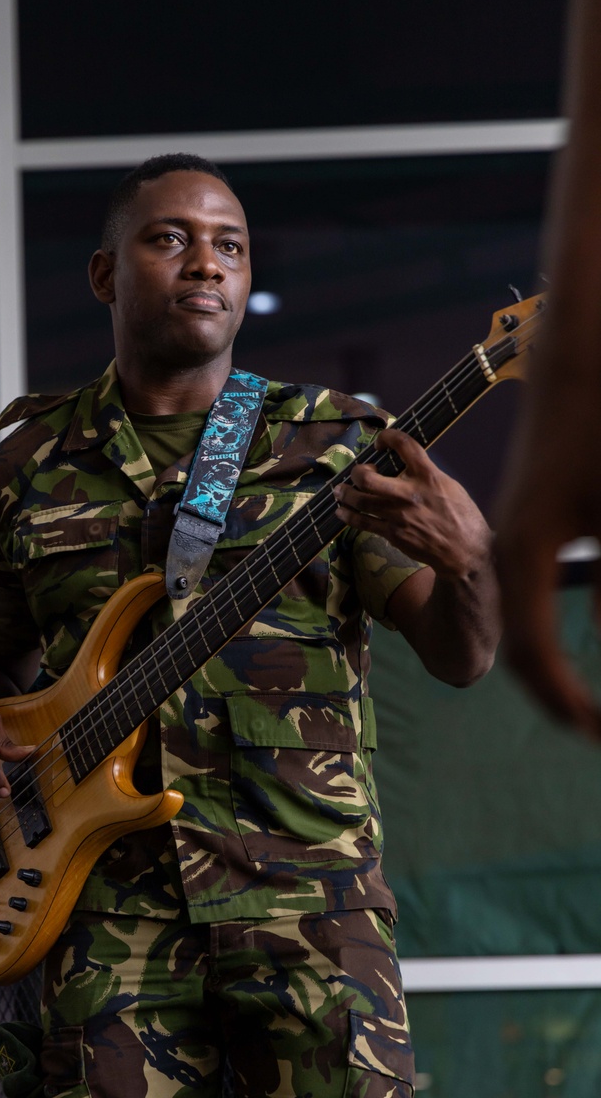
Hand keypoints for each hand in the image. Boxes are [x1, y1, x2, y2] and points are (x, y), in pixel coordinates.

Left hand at [335, 427, 491, 579]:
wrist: (464, 550)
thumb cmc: (461, 516)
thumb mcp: (449, 486)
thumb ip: (426, 474)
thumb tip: (406, 466)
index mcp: (428, 476)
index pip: (404, 445)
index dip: (387, 437)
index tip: (380, 442)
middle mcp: (409, 494)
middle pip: (368, 478)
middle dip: (357, 472)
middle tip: (358, 472)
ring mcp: (398, 515)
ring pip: (360, 501)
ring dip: (345, 493)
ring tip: (340, 490)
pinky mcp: (392, 534)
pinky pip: (363, 523)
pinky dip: (348, 516)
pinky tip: (341, 511)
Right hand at [495, 394, 600, 738]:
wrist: (577, 364)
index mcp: (523, 558)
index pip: (535, 655)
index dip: (569, 703)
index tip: (597, 733)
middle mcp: (505, 557)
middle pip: (521, 653)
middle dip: (558, 699)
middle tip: (594, 732)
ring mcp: (509, 545)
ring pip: (523, 629)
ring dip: (552, 673)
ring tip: (583, 706)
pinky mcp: (524, 533)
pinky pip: (528, 602)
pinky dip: (549, 638)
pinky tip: (574, 651)